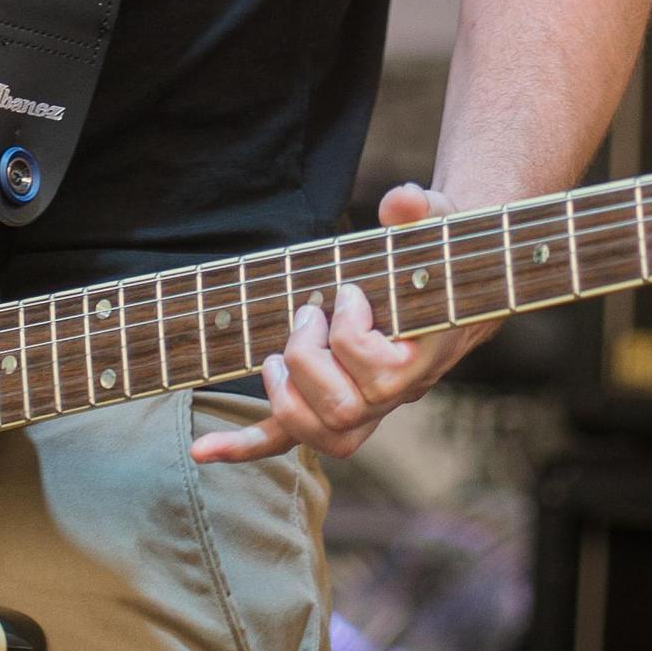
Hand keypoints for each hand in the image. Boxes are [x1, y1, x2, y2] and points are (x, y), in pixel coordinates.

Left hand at [191, 183, 495, 467]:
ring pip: (318, 434)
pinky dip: (243, 445)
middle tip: (306, 312)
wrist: (448, 292)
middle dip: (307, 359)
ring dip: (283, 395)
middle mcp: (394, 395)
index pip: (379, 373)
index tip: (348, 290)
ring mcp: (363, 409)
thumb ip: (420, 210)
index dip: (351, 332)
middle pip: (341, 411)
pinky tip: (203, 449)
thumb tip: (400, 201)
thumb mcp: (437, 221)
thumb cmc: (436, 254)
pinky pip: (287, 439)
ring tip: (275, 355)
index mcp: (421, 357)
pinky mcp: (332, 408)